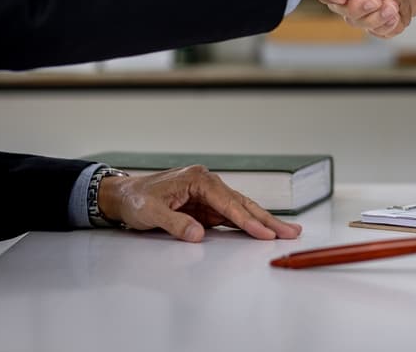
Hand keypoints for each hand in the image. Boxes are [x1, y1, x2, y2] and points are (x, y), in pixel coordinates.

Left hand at [97, 165, 301, 241]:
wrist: (124, 196)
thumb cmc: (137, 199)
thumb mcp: (150, 213)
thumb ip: (175, 223)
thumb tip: (198, 235)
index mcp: (199, 180)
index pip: (229, 203)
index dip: (247, 220)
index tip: (264, 233)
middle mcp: (209, 184)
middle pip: (244, 204)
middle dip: (268, 220)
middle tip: (291, 231)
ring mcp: (210, 196)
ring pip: (243, 210)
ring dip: (264, 223)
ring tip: (286, 232)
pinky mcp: (208, 208)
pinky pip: (232, 217)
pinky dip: (249, 225)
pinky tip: (264, 231)